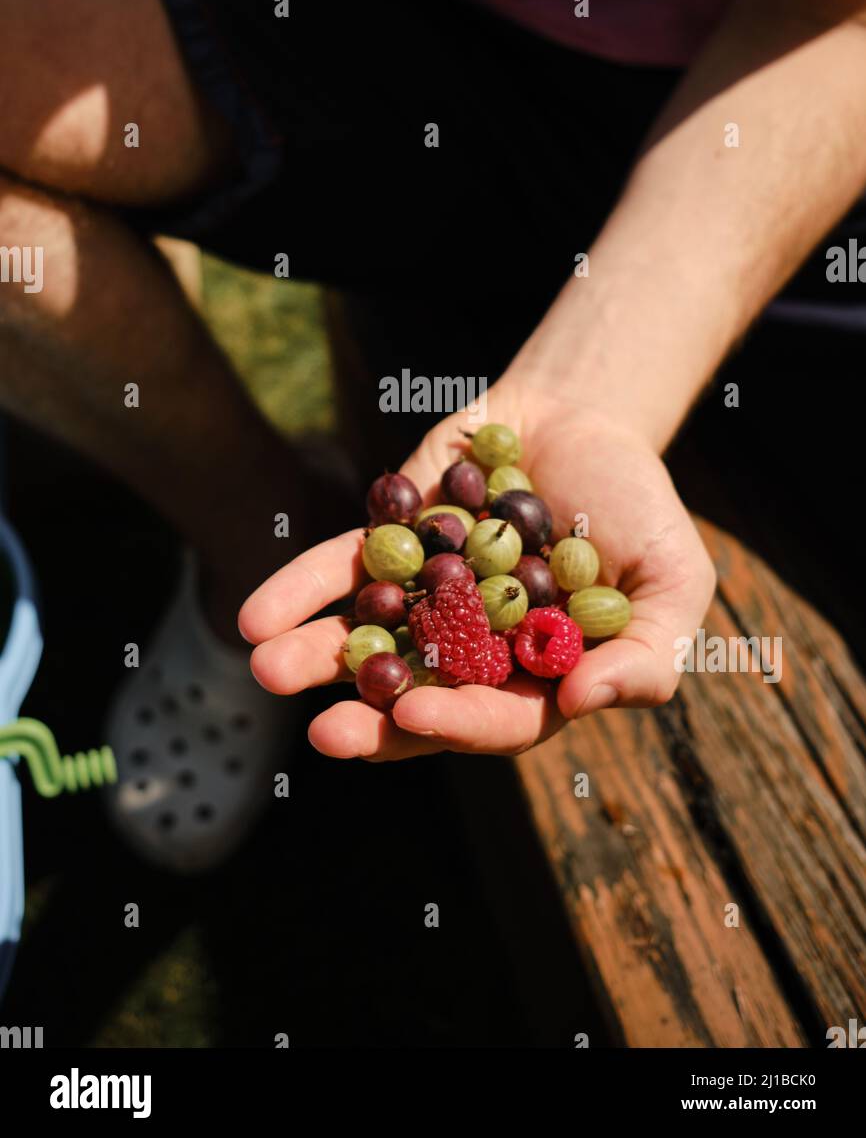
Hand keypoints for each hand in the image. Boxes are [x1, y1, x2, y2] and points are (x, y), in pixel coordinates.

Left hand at [238, 377, 714, 759]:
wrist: (584, 416)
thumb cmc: (637, 507)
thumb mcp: (673, 579)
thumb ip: (645, 652)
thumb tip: (582, 702)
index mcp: (538, 678)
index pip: (499, 718)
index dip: (457, 722)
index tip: (412, 714)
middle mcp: (473, 652)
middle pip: (417, 698)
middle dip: (368, 720)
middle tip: (323, 733)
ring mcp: (425, 600)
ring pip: (365, 642)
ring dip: (314, 658)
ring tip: (265, 667)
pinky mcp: (390, 545)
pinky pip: (341, 573)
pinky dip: (299, 591)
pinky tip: (256, 614)